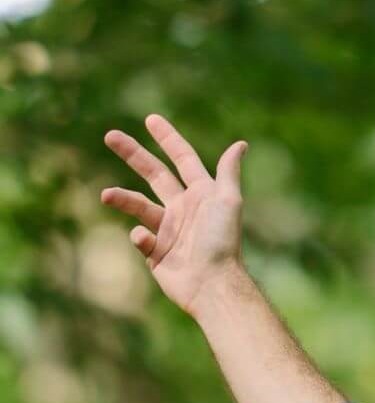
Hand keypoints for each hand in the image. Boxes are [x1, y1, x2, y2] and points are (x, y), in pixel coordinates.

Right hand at [100, 114, 249, 317]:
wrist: (212, 283)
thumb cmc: (222, 241)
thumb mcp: (228, 202)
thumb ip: (229, 173)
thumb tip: (241, 144)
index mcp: (202, 194)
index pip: (183, 160)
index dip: (168, 139)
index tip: (150, 119)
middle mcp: (184, 209)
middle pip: (154, 174)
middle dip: (133, 155)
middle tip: (110, 135)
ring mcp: (169, 231)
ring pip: (138, 205)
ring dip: (121, 198)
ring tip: (106, 195)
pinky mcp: (157, 253)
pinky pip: (140, 238)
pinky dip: (139, 236)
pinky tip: (146, 241)